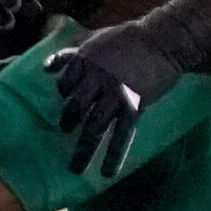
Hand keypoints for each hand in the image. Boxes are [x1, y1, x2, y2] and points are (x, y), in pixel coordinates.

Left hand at [44, 0, 210, 174]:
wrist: (163, 41)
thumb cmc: (128, 39)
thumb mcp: (95, 40)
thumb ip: (70, 56)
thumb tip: (46, 68)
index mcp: (86, 62)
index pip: (65, 84)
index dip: (64, 94)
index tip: (67, 101)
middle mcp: (97, 80)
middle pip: (75, 108)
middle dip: (67, 123)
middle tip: (64, 131)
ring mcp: (116, 95)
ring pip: (94, 127)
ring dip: (83, 150)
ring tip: (75, 168)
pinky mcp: (134, 107)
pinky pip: (121, 136)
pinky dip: (113, 156)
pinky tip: (106, 172)